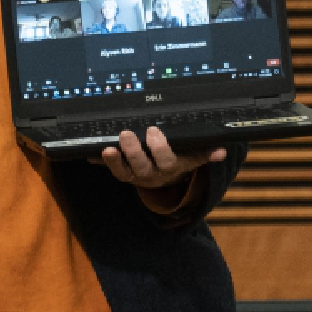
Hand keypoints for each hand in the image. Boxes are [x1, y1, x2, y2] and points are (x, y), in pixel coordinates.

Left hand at [98, 126, 226, 195]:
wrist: (168, 180)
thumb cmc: (180, 159)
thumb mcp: (194, 157)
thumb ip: (205, 153)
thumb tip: (222, 151)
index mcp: (170, 168)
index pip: (166, 160)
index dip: (158, 148)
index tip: (152, 131)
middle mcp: (151, 174)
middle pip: (141, 166)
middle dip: (133, 151)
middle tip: (125, 134)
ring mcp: (135, 176)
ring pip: (123, 172)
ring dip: (114, 161)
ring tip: (107, 149)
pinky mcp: (123, 174)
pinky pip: (110, 170)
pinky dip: (100, 163)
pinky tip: (90, 154)